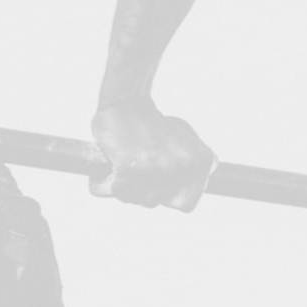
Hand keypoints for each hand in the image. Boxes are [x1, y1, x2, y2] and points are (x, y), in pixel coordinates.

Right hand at [89, 97, 216, 210]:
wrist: (127, 101)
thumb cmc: (155, 123)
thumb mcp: (188, 140)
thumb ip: (198, 165)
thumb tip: (201, 180)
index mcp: (200, 162)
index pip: (185, 205)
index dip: (168, 195)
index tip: (159, 180)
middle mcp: (181, 168)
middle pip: (155, 202)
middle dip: (142, 188)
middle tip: (137, 166)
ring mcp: (156, 170)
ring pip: (135, 199)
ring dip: (125, 186)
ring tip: (125, 163)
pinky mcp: (128, 170)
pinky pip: (115, 191)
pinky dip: (105, 182)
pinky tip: (111, 164)